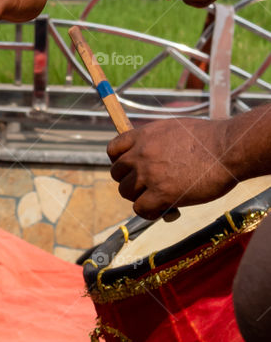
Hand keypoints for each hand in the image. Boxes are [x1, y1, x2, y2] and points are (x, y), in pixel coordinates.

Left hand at [107, 118, 236, 218]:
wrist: (227, 149)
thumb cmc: (209, 139)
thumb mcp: (174, 129)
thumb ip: (156, 141)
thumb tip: (152, 156)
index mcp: (144, 135)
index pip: (113, 149)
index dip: (118, 162)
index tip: (129, 169)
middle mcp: (141, 153)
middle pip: (117, 174)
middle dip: (130, 182)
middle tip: (147, 188)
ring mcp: (150, 174)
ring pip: (126, 192)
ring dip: (140, 198)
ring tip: (158, 200)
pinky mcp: (162, 194)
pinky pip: (141, 209)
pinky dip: (150, 213)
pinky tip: (164, 211)